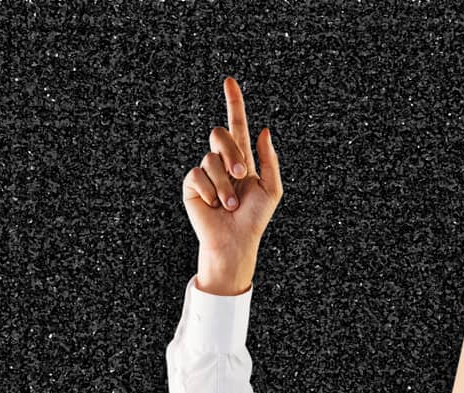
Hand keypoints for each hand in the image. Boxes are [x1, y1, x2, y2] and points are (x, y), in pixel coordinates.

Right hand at [181, 76, 282, 295]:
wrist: (236, 240)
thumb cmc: (255, 218)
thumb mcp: (271, 189)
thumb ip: (269, 159)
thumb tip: (263, 130)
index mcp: (242, 159)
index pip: (237, 126)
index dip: (234, 103)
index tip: (230, 81)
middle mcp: (222, 162)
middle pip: (220, 134)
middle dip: (232, 152)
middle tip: (241, 174)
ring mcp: (205, 172)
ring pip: (211, 159)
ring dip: (225, 184)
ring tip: (231, 205)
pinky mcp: (191, 185)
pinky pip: (197, 174)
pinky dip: (210, 191)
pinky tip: (214, 206)